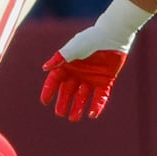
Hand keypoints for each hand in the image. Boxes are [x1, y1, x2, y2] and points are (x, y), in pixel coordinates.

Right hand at [41, 0, 152, 120]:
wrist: (112, 36)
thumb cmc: (90, 39)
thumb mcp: (72, 48)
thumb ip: (59, 59)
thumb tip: (45, 68)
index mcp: (68, 65)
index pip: (55, 80)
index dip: (49, 90)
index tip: (45, 101)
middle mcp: (78, 73)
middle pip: (68, 91)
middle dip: (64, 102)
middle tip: (60, 113)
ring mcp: (92, 78)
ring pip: (83, 96)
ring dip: (78, 107)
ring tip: (73, 119)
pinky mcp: (105, 81)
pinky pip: (100, 96)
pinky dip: (97, 105)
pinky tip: (92, 115)